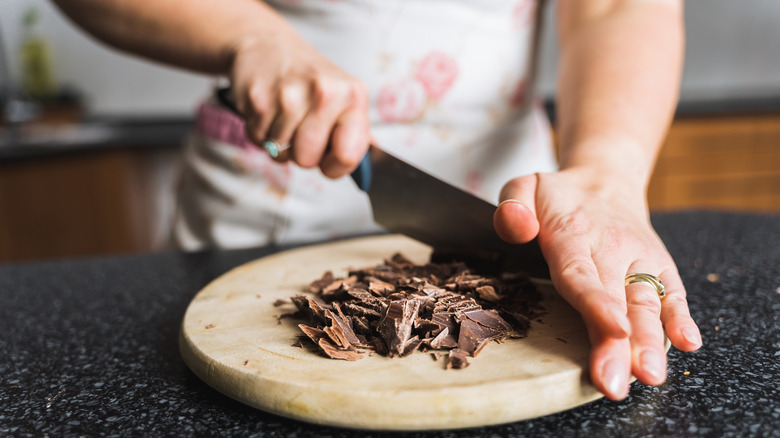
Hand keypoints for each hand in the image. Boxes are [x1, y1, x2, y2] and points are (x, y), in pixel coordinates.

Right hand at [229, 35, 369, 177]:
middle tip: (301, 129)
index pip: (347, 156)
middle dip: (302, 154)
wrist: (268, 44)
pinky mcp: (258, 98)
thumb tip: (371, 171)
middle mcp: (323, 92)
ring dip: (279, 143)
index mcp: (353, 95)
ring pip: (280, 153)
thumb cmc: (310, 80)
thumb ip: (358, 134)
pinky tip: (268, 110)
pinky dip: (260, 132)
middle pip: (307, 160)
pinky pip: (258, 139)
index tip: (328, 156)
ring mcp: (288, 95)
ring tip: (284, 116)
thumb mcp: (344, 98)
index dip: (334, 166)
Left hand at [493, 168, 701, 399]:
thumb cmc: (557, 195)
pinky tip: (688, 344)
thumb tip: (517, 228)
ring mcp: (640, 259)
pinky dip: (681, 318)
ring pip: (646, 304)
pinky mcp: (659, 268)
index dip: (597, 304)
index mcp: (573, 233)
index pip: (582, 273)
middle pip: (615, 300)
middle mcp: (612, 248)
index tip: (612, 331)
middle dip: (619, 345)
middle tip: (616, 382)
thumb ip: (512, 205)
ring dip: (650, 342)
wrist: (605, 180)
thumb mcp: (523, 186)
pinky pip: (673, 293)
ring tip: (650, 375)